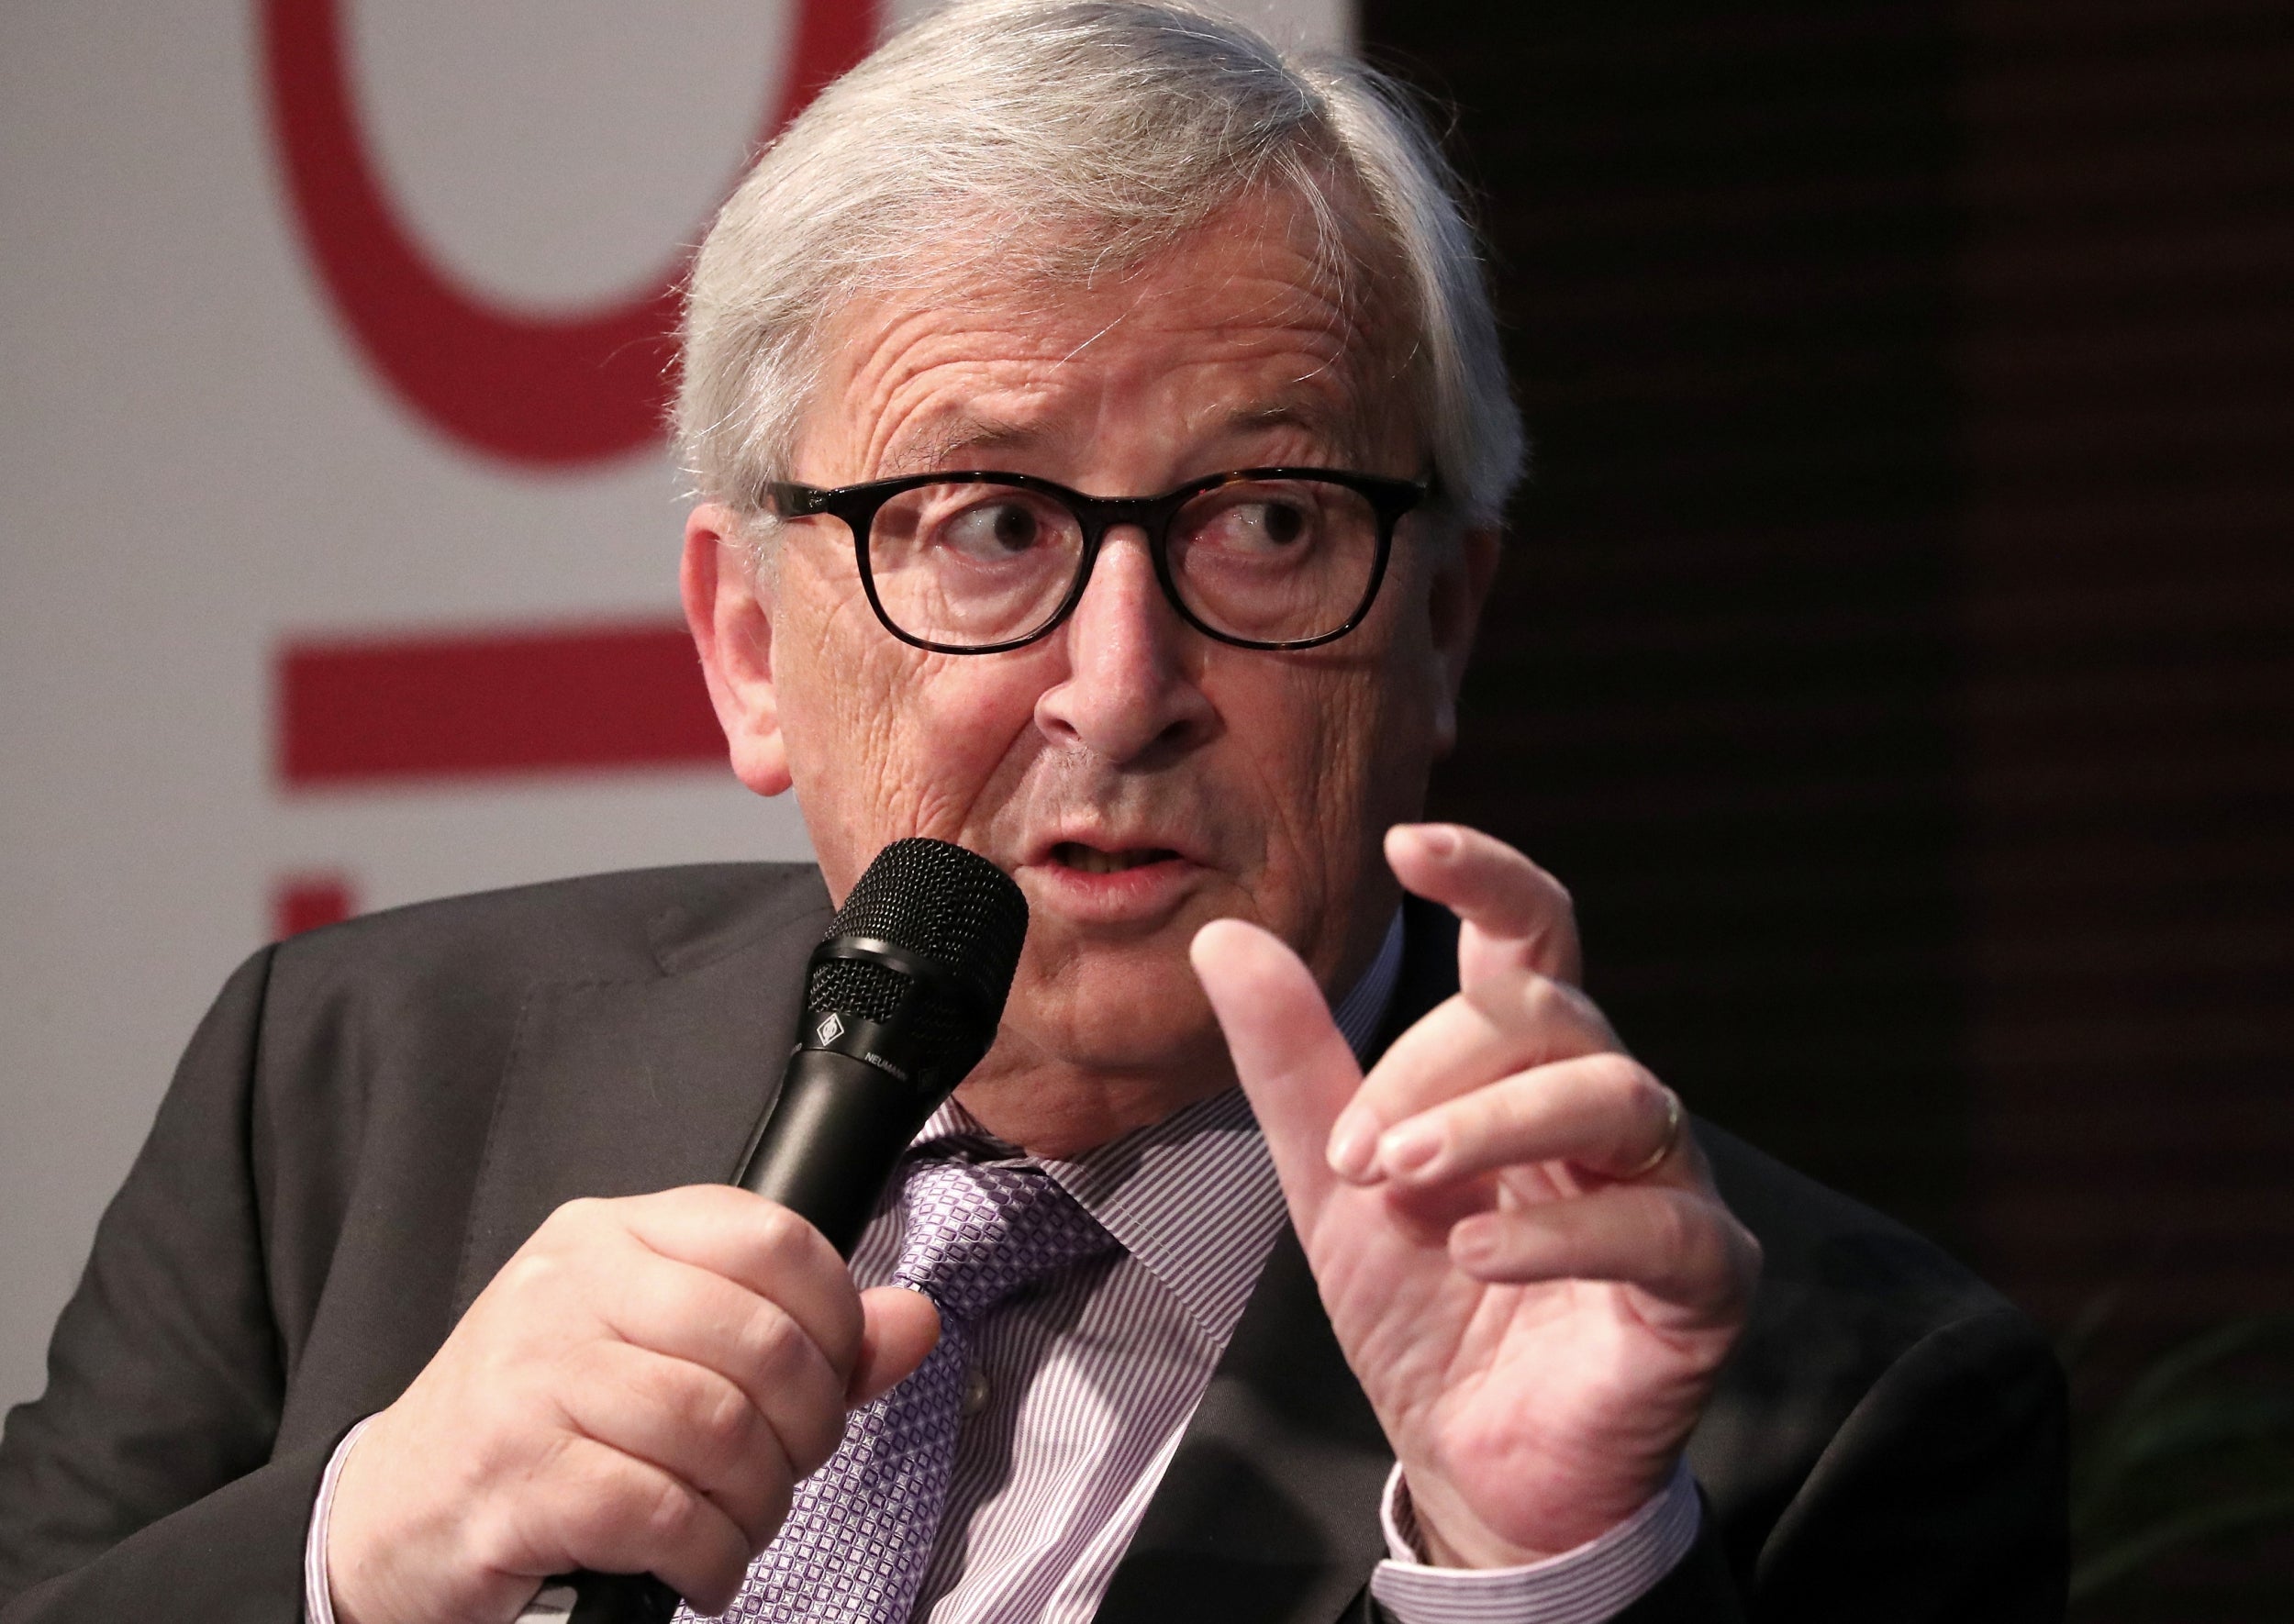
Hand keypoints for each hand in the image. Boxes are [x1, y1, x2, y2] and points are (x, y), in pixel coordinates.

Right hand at [326, 1186, 940, 1623]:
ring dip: (758, 1502)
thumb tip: (914, 1322)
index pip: (771, 1238)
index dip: (836, 1319)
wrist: (387, 1518)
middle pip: (760, 1343)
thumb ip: (792, 1336)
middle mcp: (568, 1288)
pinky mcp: (516, 1476)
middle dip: (806, 1428)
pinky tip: (699, 1565)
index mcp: (611, 1235)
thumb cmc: (536, 1429)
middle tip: (787, 1469)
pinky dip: (708, 1556)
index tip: (834, 1379)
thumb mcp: (657, 1351)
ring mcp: (533, 1378)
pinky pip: (661, 1512)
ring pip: (719, 1430)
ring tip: (738, 1525)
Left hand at [1191, 823, 1759, 1567]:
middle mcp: (1609, 1110)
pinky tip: (1480, 1252)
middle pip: (1555, 1012)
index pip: (1533, 936)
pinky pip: (1661, 1225)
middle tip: (1356, 1151)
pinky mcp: (1706, 1284)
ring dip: (1493, 1124)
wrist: (1471, 1469)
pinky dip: (1562, 1228)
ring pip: (1621, 1093)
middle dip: (1439, 1065)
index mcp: (1524, 1071)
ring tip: (1399, 1179)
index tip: (1407, 843)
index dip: (1487, 874)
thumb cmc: (1419, 1314)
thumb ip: (1293, 1064)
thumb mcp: (1332, 1183)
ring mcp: (1670, 1189)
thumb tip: (1223, 936)